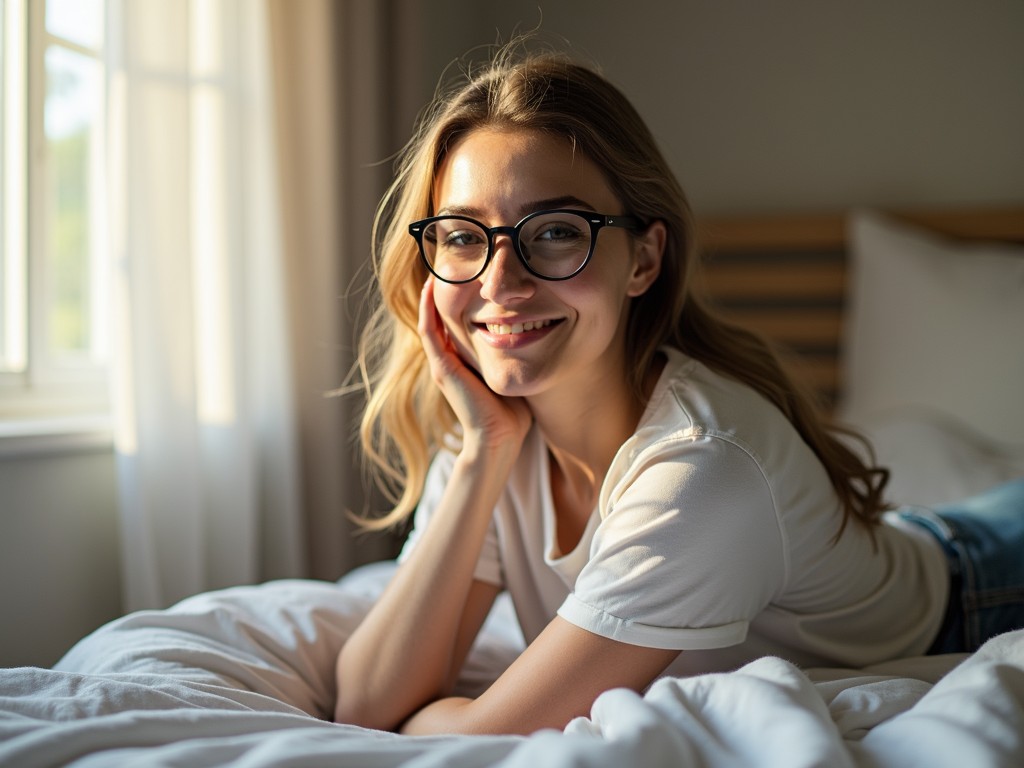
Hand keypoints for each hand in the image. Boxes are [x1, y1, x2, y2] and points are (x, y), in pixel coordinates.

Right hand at [418, 277, 531, 456]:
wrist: (499, 440)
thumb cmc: (512, 413)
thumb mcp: (513, 372)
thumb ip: (517, 355)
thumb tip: (538, 333)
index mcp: (463, 363)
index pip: (455, 323)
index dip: (456, 299)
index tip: (466, 274)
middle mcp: (448, 361)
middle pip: (439, 318)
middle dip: (442, 291)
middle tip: (447, 261)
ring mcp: (443, 365)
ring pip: (429, 320)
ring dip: (430, 294)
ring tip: (434, 266)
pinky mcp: (443, 369)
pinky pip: (429, 332)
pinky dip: (428, 310)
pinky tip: (430, 288)